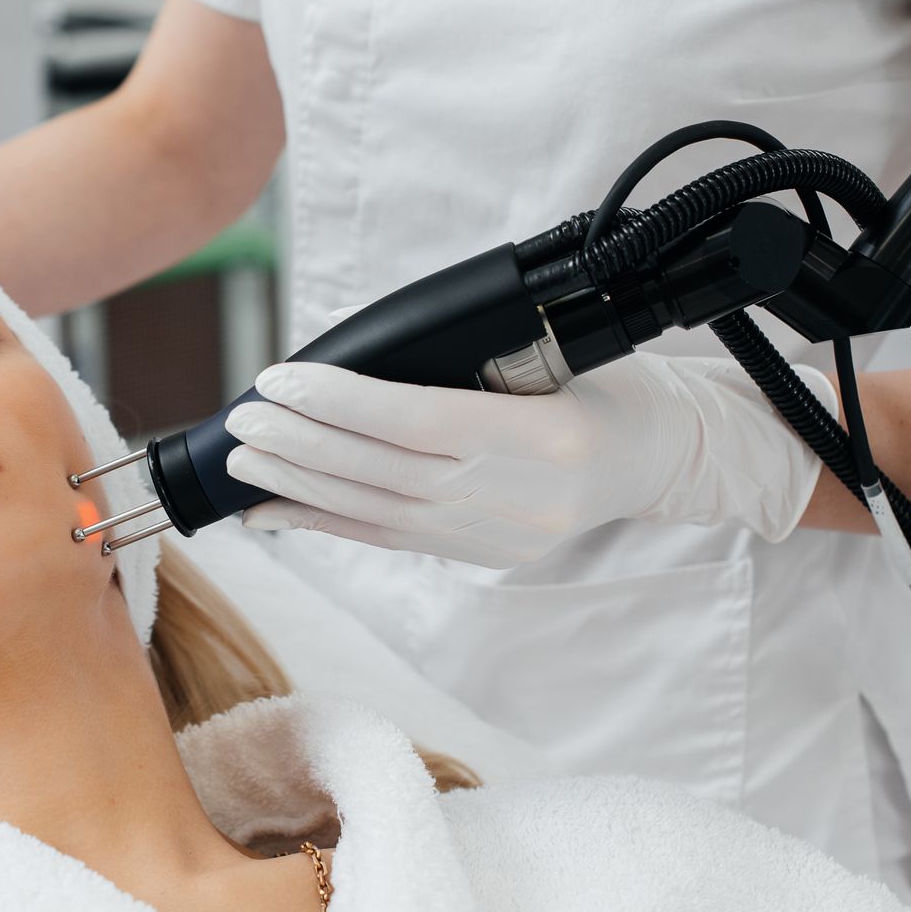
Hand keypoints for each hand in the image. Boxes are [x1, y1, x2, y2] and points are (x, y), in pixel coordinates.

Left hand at [222, 309, 837, 567]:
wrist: (667, 460)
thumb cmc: (613, 388)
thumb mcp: (565, 354)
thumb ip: (480, 364)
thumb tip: (369, 362)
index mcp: (548, 439)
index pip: (420, 422)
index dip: (341, 404)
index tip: (282, 378)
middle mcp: (522, 499)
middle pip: (387, 473)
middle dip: (304, 445)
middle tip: (243, 418)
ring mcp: (502, 537)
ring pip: (380, 513)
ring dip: (301, 485)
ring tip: (244, 458)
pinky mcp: (485, 557)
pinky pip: (390, 542)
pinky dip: (325, 524)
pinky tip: (273, 511)